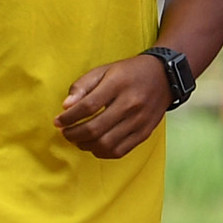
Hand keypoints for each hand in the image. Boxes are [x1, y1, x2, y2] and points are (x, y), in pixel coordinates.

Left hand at [54, 52, 178, 158]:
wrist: (164, 77)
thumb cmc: (129, 72)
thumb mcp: (104, 70)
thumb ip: (83, 86)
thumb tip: (66, 106)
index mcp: (118, 84)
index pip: (87, 107)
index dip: (68, 118)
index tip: (58, 121)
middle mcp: (130, 104)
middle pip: (95, 129)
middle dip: (73, 134)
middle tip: (65, 132)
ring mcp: (139, 121)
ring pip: (106, 144)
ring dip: (85, 145)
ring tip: (77, 139)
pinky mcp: (144, 133)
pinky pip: (119, 151)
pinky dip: (102, 152)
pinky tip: (94, 145)